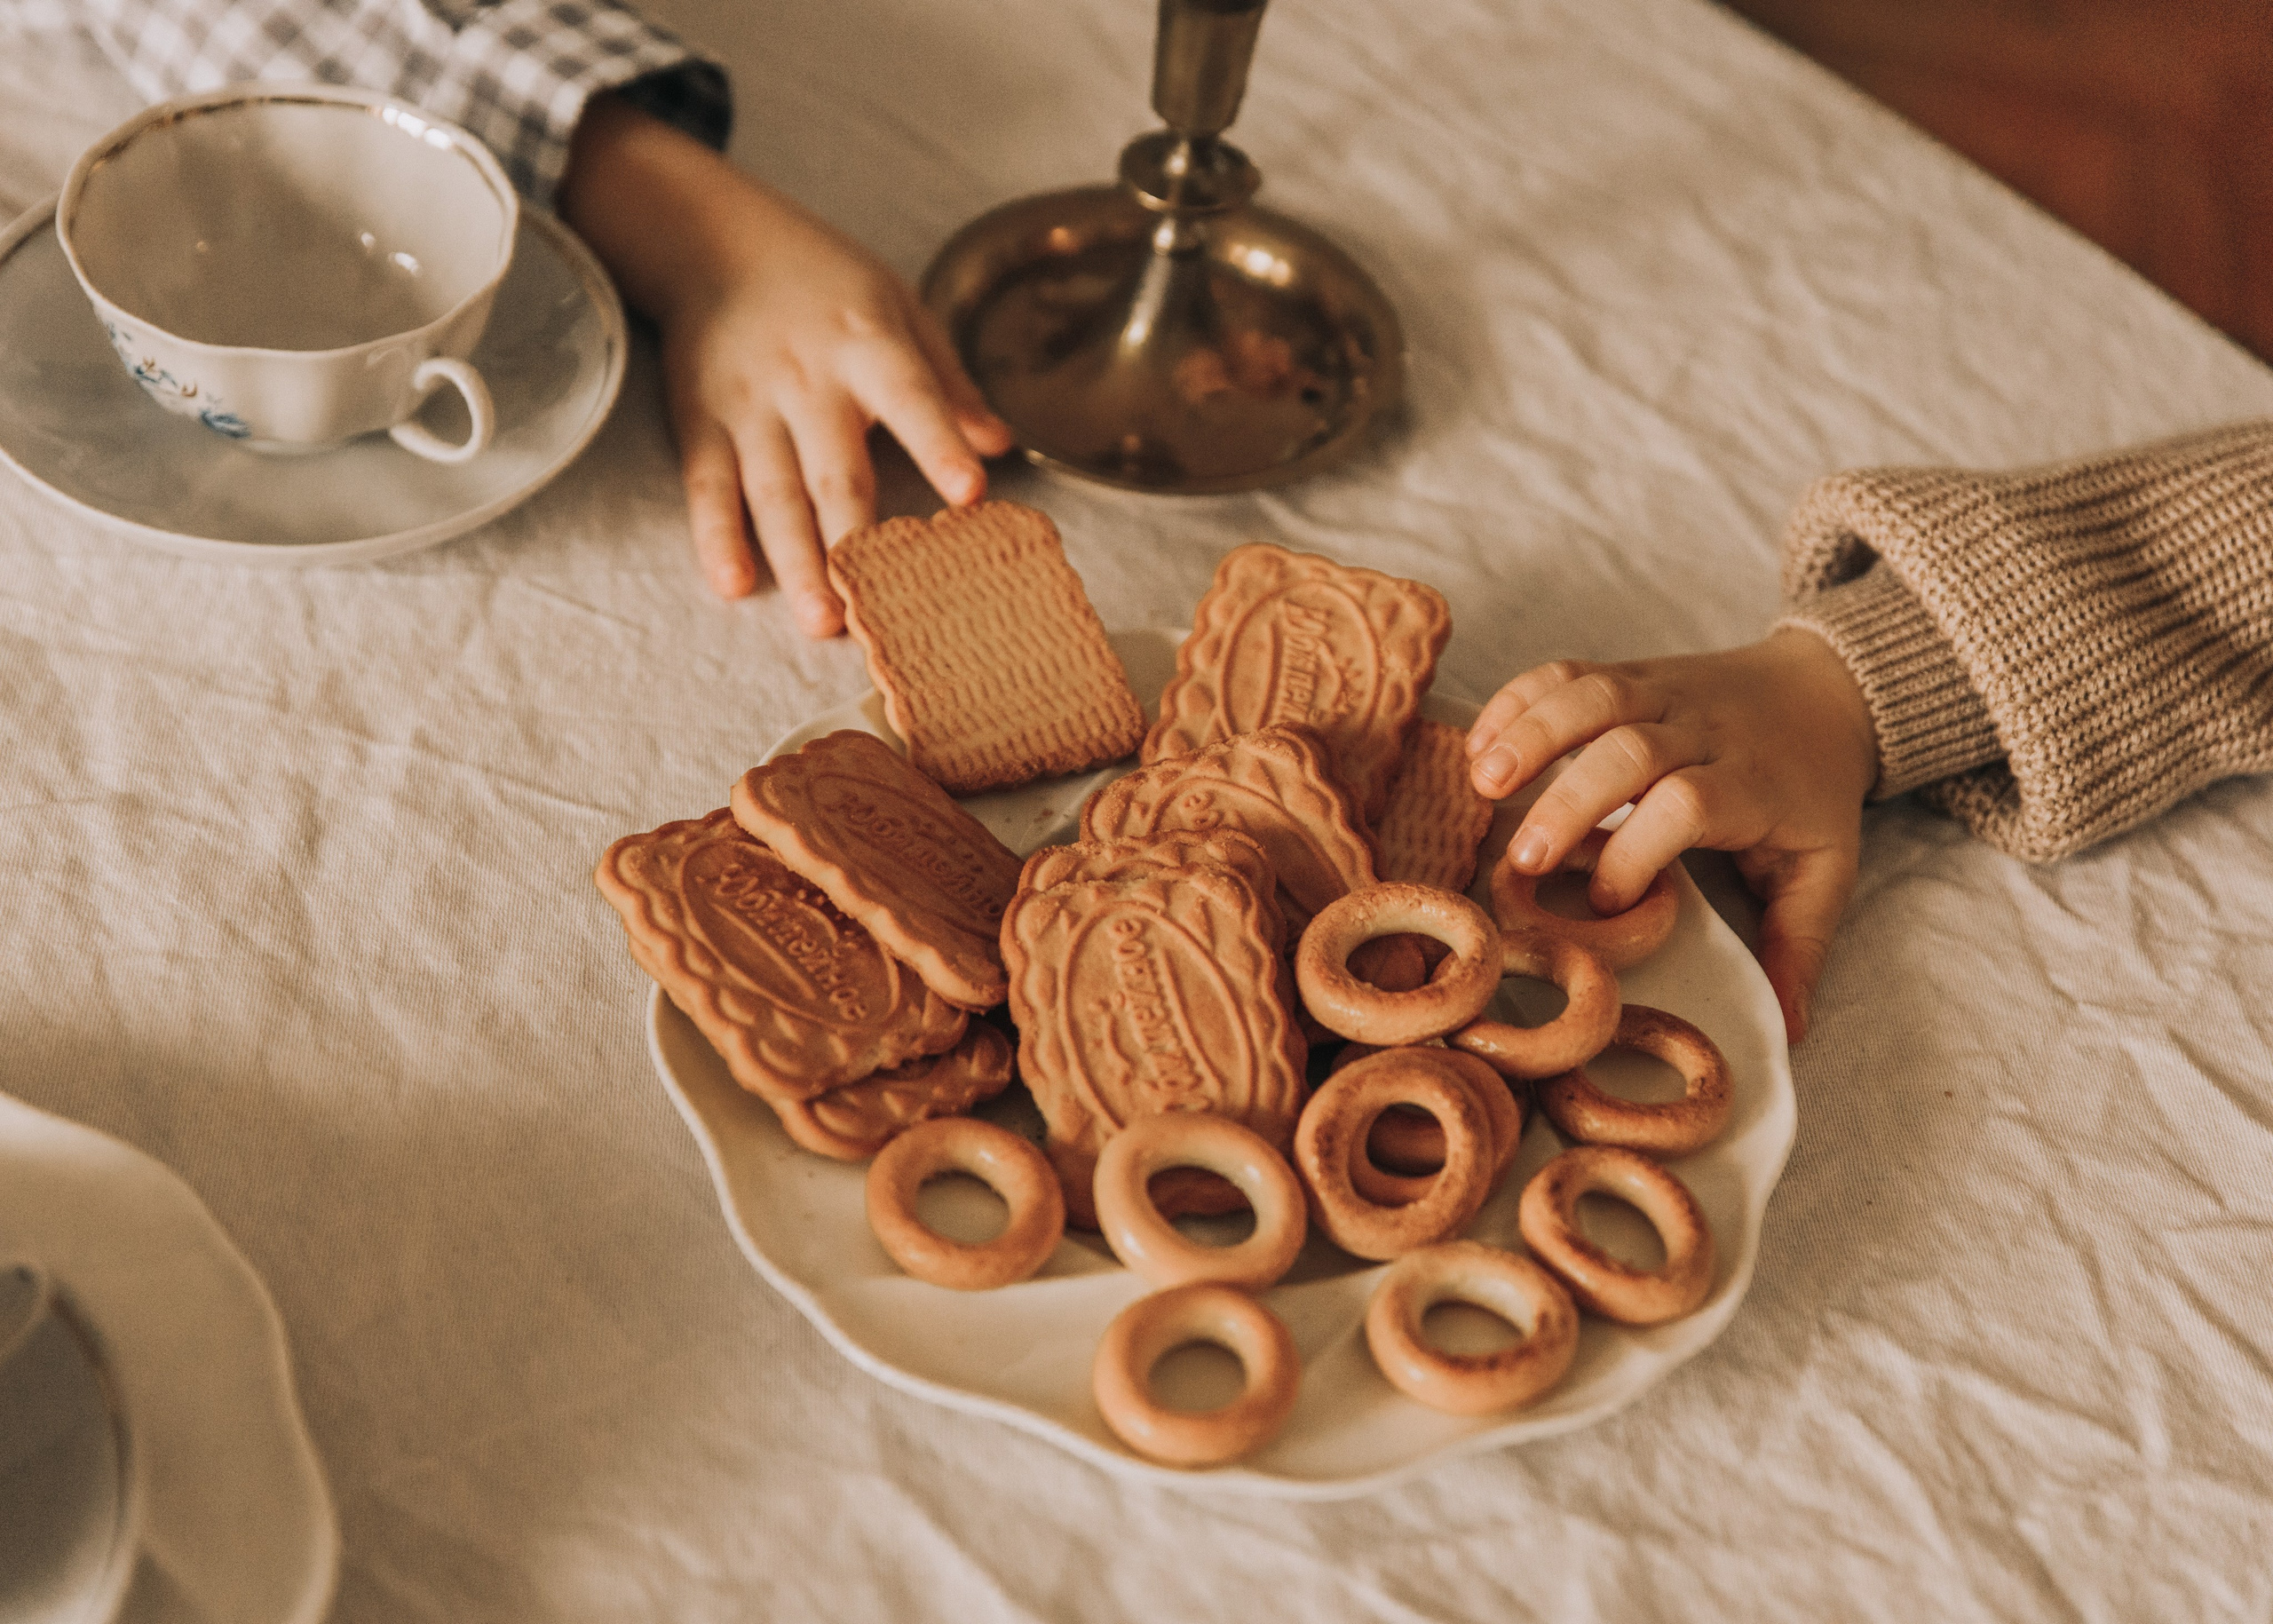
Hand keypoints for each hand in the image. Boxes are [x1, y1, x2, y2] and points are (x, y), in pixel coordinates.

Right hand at [561, 97, 1013, 632]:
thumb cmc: (828, 285)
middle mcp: (808, 380)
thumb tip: (1001, 442)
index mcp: (869, 345)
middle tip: (877, 611)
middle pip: (834, 471)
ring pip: (772, 494)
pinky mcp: (700, 422)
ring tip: (819, 622)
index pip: (911, 398)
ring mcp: (749, 405)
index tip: (969, 493)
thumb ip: (948, 381)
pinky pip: (707, 486)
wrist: (713, 241)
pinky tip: (732, 583)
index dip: (939, 444)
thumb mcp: (900, 308)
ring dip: (795, 560)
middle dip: (855, 542)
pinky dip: (715, 536)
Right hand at [1463, 629, 1878, 1043]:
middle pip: (1630, 748)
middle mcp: (1704, 730)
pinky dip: (1519, 698)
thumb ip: (1803, 944)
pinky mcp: (1631, 673)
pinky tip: (1480, 743)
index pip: (1689, 803)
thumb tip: (1788, 1029)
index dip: (1639, 850)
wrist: (1829, 689)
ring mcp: (1664, 692)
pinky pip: (1569, 671)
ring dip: (1532, 733)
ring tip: (1483, 782)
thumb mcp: (1827, 870)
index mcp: (1750, 784)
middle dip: (1569, 800)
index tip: (1608, 903)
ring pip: (1594, 695)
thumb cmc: (1813, 793)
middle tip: (1524, 860)